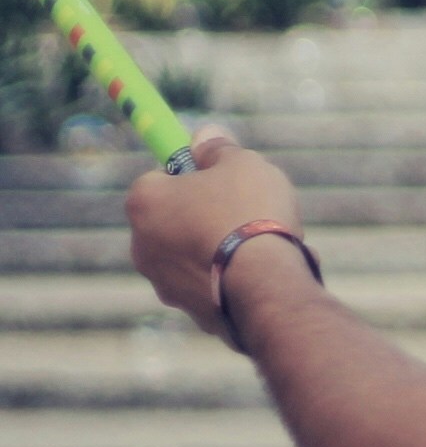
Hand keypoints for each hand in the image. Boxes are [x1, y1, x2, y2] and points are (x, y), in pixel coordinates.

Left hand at [125, 132, 301, 337]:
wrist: (263, 284)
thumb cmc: (248, 214)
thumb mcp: (241, 164)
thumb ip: (219, 149)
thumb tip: (205, 135)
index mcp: (144, 202)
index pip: (158, 177)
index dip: (191, 174)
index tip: (219, 174)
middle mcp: (141, 245)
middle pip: (174, 219)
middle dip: (205, 214)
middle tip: (246, 209)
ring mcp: (163, 282)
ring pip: (193, 254)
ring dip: (220, 247)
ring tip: (264, 244)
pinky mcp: (189, 311)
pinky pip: (212, 285)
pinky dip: (231, 277)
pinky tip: (264, 272)